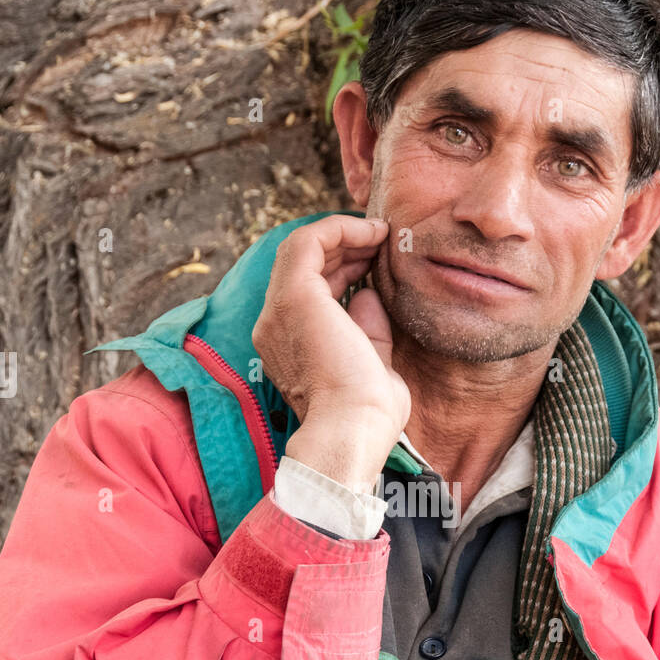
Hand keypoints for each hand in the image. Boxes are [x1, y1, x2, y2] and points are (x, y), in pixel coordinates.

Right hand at [251, 214, 410, 491]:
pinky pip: (309, 241)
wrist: (351, 431)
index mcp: (290, 345)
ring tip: (380, 233)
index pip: (310, 292)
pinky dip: (339, 228)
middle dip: (344, 248)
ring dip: (343, 234)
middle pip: (303, 266)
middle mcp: (276, 325)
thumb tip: (368, 295)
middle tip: (382, 243)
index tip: (375, 261)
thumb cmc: (366, 416)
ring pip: (302, 248)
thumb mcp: (373, 367)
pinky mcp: (295, 296)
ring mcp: (280, 310)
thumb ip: (368, 331)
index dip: (342, 269)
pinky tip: (373, 232)